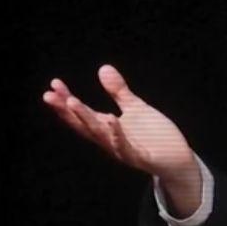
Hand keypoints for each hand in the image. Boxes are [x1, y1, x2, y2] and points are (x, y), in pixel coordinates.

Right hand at [42, 64, 201, 215]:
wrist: (177, 158)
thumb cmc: (154, 135)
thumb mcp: (136, 108)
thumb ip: (118, 91)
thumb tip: (103, 67)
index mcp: (107, 128)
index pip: (81, 114)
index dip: (65, 101)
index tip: (53, 84)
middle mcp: (110, 141)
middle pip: (83, 125)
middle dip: (66, 110)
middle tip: (49, 95)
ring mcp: (123, 150)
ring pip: (100, 135)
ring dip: (86, 119)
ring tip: (72, 101)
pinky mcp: (141, 157)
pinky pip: (126, 147)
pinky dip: (117, 135)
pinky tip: (111, 119)